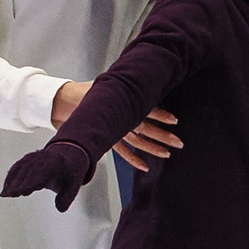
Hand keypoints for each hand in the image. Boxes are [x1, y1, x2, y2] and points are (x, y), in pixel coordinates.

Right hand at [2, 143, 94, 211]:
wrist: (68, 153)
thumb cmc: (70, 171)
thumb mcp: (75, 185)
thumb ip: (67, 198)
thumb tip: (60, 208)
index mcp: (57, 162)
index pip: (43, 171)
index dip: (32, 180)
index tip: (24, 190)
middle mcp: (44, 158)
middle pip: (29, 170)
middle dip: (20, 181)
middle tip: (12, 193)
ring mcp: (34, 157)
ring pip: (20, 168)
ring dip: (13, 180)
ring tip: (6, 194)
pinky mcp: (27, 159)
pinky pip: (16, 167)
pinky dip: (9, 178)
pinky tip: (5, 190)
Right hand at [56, 81, 180, 171]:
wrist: (69, 100)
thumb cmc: (95, 91)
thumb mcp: (112, 85)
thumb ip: (130, 87)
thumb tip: (152, 81)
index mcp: (123, 101)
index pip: (145, 108)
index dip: (160, 114)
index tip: (174, 120)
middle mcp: (119, 116)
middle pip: (144, 127)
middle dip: (162, 135)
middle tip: (178, 142)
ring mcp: (113, 128)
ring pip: (135, 141)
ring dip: (151, 148)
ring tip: (166, 154)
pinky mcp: (107, 138)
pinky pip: (121, 151)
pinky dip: (133, 159)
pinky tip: (144, 167)